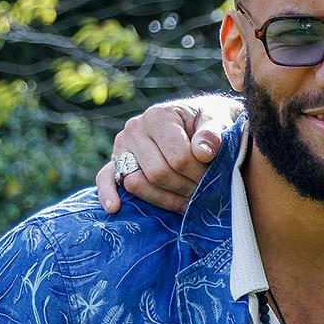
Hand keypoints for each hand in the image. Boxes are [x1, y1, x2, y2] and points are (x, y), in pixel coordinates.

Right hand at [96, 96, 240, 214]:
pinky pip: (105, 178)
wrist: (196, 119)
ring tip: (188, 202)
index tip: (215, 177)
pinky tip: (115, 208)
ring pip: (136, 183)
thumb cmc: (207, 120)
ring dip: (165, 199)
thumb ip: (213, 133)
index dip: (198, 174)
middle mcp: (135, 129)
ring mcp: (123, 146)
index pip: (178, 157)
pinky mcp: (117, 162)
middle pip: (158, 174)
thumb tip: (203, 153)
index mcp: (159, 116)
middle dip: (185, 188)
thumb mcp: (218, 118)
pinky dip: (108, 193)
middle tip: (205, 191)